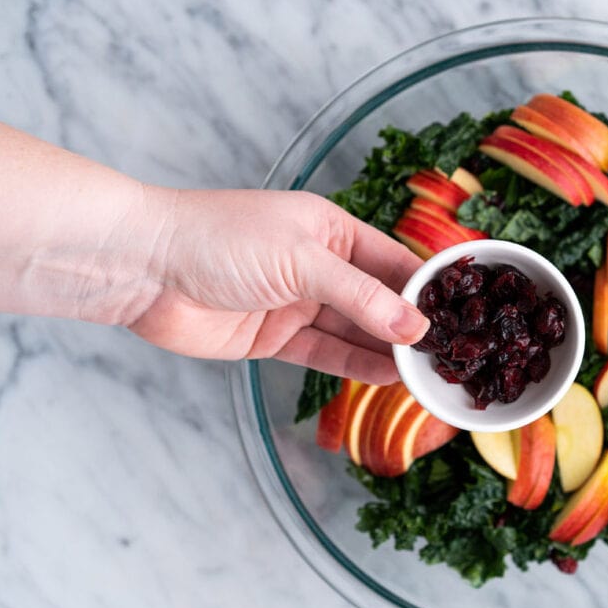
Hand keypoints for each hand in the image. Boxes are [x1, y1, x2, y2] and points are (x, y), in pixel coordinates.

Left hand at [129, 188, 428, 383]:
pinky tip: (386, 377)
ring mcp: (297, 303)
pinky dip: (355, 367)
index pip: (394, 261)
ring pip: (356, 332)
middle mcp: (319, 266)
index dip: (428, 288)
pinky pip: (326, 355)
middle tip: (450, 353)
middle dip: (412, 327)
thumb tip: (414, 328)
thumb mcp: (301, 260)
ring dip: (388, 352)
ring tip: (427, 373)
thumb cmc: (217, 239)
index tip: (464, 314)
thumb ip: (361, 297)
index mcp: (331, 230)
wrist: (142, 268)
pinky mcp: (275, 338)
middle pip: (379, 301)